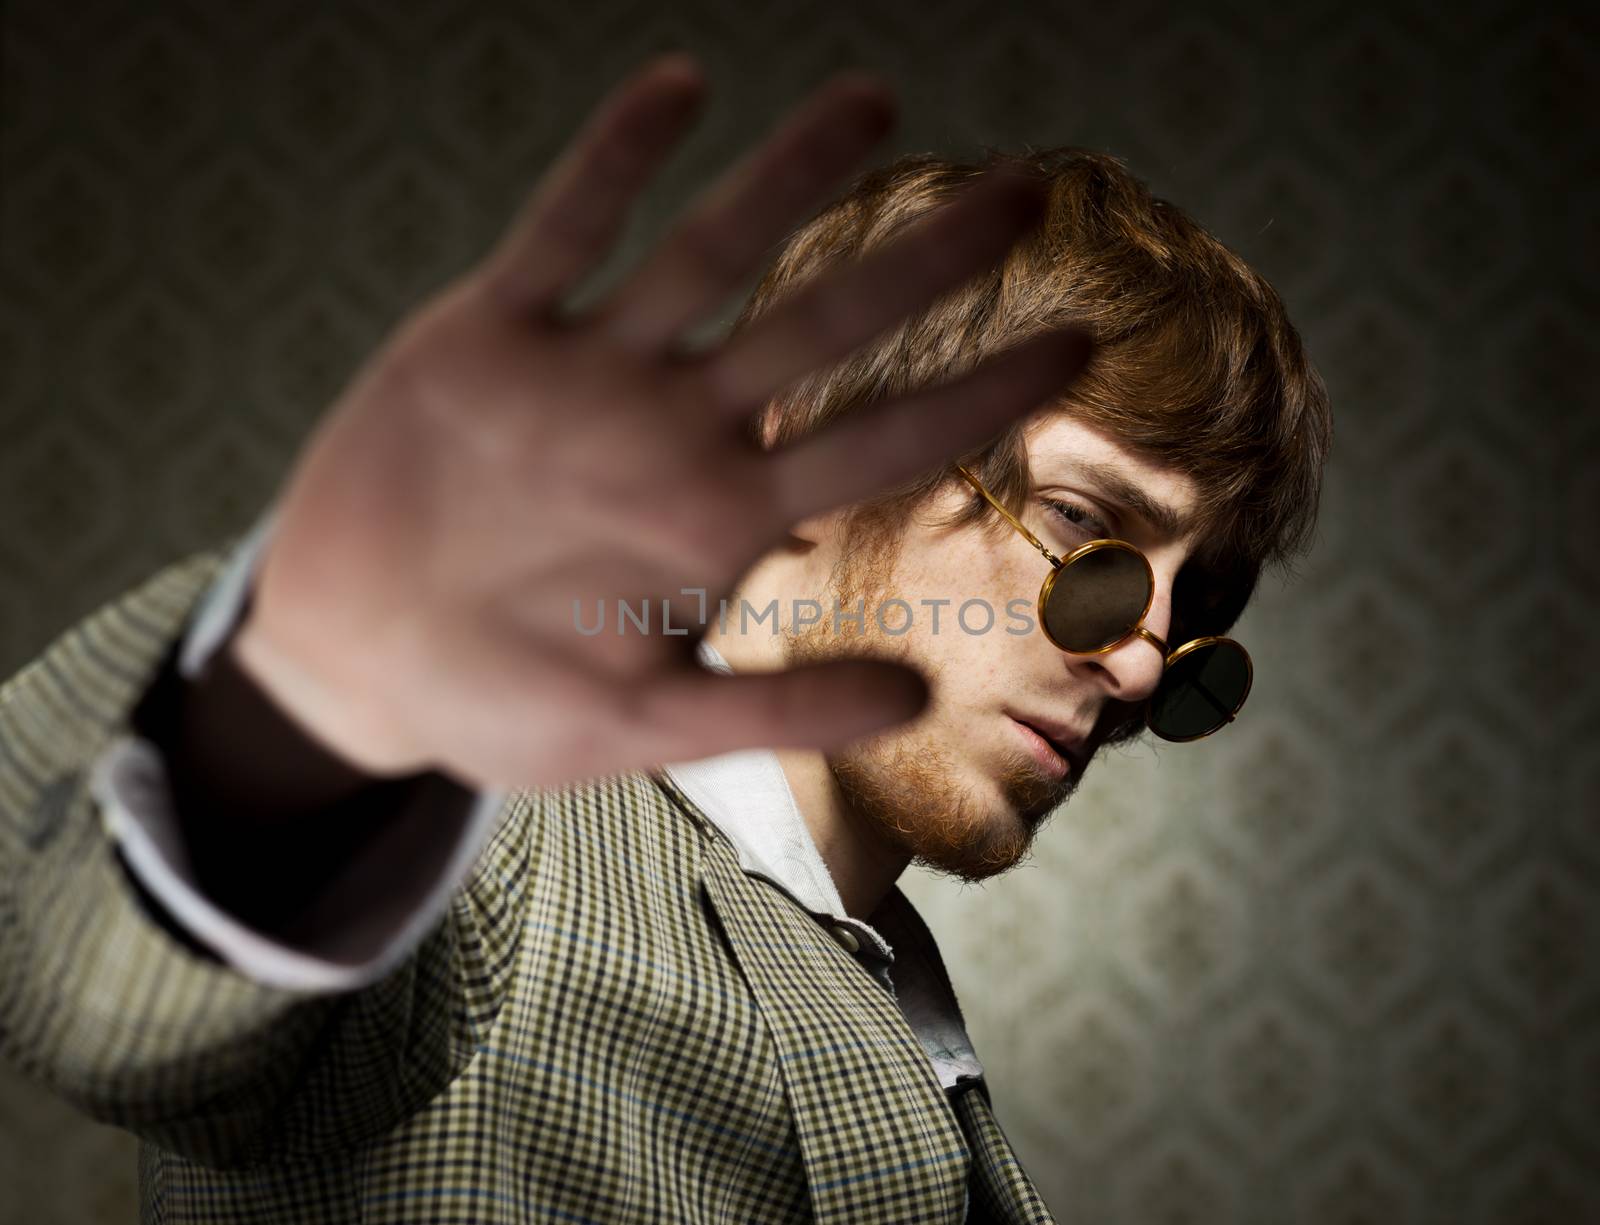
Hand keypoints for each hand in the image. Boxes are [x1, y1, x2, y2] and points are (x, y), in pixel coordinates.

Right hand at [230, 54, 1089, 788]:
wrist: (357, 660)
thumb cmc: (500, 707)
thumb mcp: (639, 729)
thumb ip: (772, 711)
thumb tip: (918, 697)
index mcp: (719, 522)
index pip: (881, 444)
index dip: (981, 395)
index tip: (1078, 346)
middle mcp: (670, 432)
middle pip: (819, 327)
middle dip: (922, 265)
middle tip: (1029, 192)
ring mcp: (583, 376)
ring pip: (703, 255)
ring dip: (783, 180)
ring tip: (876, 100)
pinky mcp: (486, 340)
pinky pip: (558, 234)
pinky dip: (611, 165)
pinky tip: (678, 85)